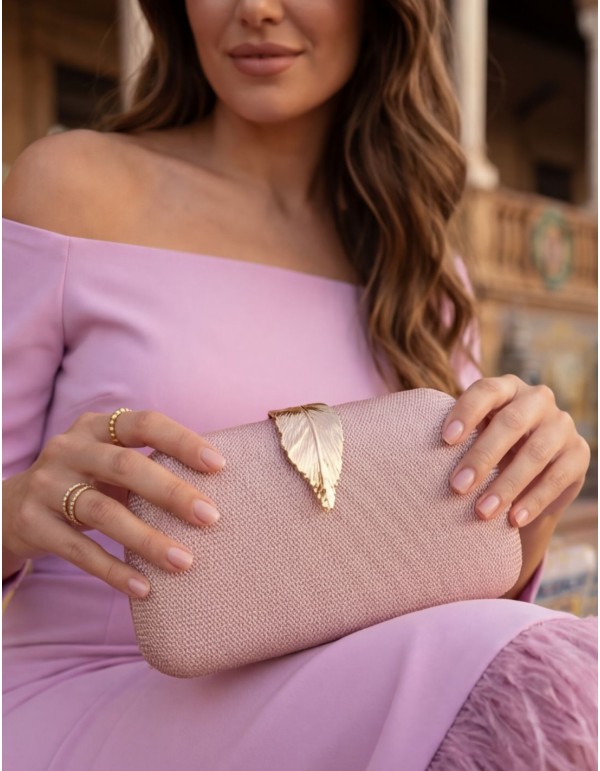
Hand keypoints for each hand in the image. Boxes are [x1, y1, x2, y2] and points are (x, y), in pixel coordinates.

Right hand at [3, 410, 226, 597]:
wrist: (8, 509)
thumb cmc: (81, 483)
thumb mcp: (106, 463)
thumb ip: (147, 465)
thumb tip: (215, 485)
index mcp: (95, 428)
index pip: (143, 423)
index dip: (182, 441)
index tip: (218, 465)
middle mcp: (68, 449)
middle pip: (125, 467)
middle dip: (172, 492)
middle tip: (210, 517)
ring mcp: (46, 485)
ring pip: (104, 512)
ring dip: (148, 539)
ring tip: (184, 561)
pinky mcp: (32, 524)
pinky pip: (79, 551)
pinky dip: (114, 570)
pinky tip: (144, 588)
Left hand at [441, 375, 590, 527]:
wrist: (529, 477)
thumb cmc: (487, 451)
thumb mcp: (474, 437)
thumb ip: (456, 439)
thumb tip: (416, 457)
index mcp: (506, 387)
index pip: (486, 391)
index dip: (466, 412)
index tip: (445, 439)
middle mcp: (537, 399)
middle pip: (510, 423)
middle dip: (481, 457)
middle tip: (456, 487)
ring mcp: (562, 424)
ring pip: (535, 452)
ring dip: (506, 485)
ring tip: (482, 512)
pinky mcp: (579, 453)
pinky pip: (557, 477)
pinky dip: (533, 500)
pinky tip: (512, 519)